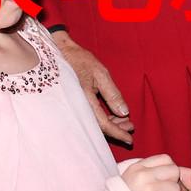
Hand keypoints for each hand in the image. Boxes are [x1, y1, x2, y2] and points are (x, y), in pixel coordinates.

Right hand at [51, 31, 133, 145]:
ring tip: (125, 121)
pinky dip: (102, 118)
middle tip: (131, 127)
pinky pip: (89, 116)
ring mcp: (75, 106)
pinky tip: (113, 114)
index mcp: (84, 100)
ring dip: (110, 124)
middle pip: (98, 127)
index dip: (117, 132)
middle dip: (116, 129)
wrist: (60, 52)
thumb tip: (124, 112)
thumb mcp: (101, 74)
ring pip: (94, 123)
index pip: (103, 124)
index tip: (130, 138)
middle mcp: (78, 107)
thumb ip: (113, 94)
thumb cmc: (80, 60)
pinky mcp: (75, 103)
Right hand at [121, 154, 181, 190]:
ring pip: (176, 188)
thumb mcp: (131, 177)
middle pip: (174, 171)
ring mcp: (149, 189)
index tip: (166, 179)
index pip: (166, 159)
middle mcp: (143, 175)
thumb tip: (177, 171)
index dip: (169, 169)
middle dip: (173, 182)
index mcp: (138, 167)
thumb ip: (150, 171)